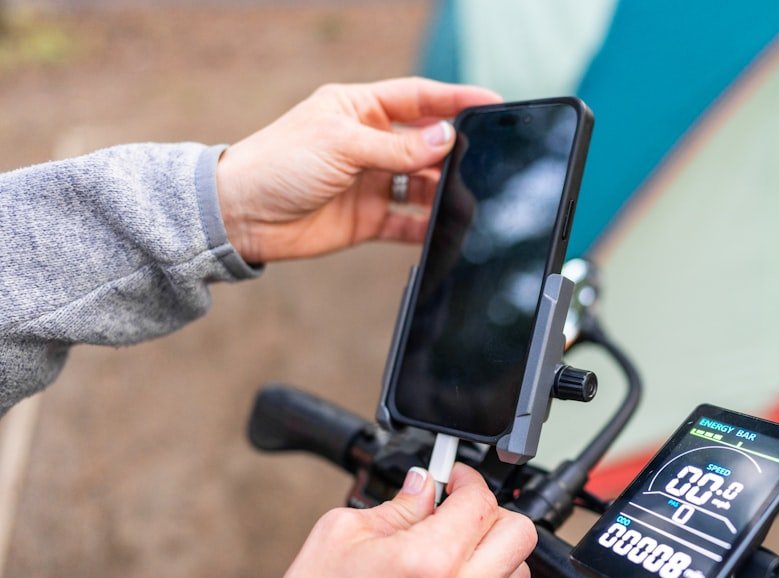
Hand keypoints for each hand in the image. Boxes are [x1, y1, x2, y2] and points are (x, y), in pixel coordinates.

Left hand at [215, 77, 500, 263]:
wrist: (241, 215)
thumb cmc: (279, 164)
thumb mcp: (342, 144)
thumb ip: (397, 146)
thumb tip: (446, 140)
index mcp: (360, 108)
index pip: (419, 98)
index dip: (455, 100)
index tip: (492, 103)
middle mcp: (370, 143)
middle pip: (427, 144)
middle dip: (455, 153)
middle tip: (485, 159)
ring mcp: (371, 181)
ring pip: (423, 186)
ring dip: (444, 193)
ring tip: (465, 202)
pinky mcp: (369, 219)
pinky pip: (409, 223)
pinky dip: (427, 229)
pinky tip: (443, 233)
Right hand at [261, 464, 536, 577]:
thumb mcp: (341, 535)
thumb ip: (396, 505)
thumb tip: (424, 487)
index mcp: (430, 560)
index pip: (481, 501)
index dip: (468, 480)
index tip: (454, 479)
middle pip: (520, 535)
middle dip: (493, 513)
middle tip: (462, 512)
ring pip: (515, 577)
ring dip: (492, 556)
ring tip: (453, 554)